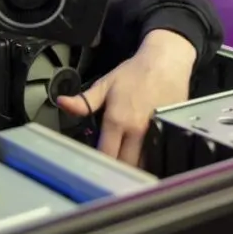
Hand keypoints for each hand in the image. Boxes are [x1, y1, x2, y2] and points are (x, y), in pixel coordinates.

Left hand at [57, 29, 195, 165]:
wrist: (166, 62)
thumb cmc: (135, 73)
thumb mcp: (105, 84)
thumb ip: (84, 102)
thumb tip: (62, 103)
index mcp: (117, 120)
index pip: (105, 154)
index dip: (98, 164)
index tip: (92, 166)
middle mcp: (137, 131)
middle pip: (125, 166)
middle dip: (116, 170)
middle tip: (108, 169)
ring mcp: (156, 134)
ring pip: (144, 165)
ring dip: (133, 169)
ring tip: (124, 166)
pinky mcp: (171, 134)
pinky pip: (158, 156)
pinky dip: (149, 162)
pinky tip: (141, 158)